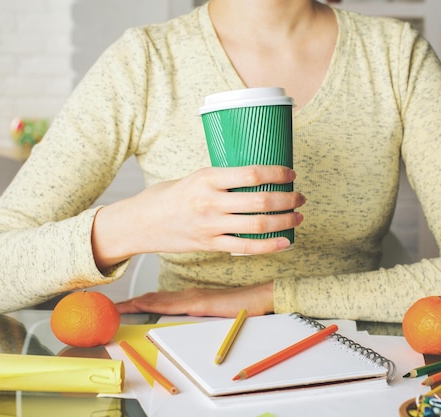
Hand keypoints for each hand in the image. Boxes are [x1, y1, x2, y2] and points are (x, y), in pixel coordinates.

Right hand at [92, 165, 305, 267]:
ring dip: (284, 221)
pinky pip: (246, 247)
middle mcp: (210, 202)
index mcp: (206, 178)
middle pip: (260, 200)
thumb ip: (221, 180)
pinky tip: (285, 241)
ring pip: (257, 225)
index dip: (277, 173)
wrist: (140, 223)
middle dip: (287, 199)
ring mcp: (210, 226)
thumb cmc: (168, 197)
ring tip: (298, 217)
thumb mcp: (194, 178)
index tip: (291, 173)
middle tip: (300, 196)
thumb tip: (256, 179)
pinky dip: (270, 245)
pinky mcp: (209, 245)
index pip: (251, 173)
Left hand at [116, 281, 273, 316]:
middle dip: (134, 302)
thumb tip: (192, 315)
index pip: (162, 299)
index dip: (143, 301)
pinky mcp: (200, 303)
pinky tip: (141, 304)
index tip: (126, 303)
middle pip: (155, 298)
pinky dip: (152, 304)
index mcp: (194, 297)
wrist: (262, 297)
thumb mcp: (221, 310)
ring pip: (158, 300)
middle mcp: (190, 295)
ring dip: (138, 303)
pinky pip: (170, 305)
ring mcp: (194, 298)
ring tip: (120, 306)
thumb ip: (206, 310)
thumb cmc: (245, 305)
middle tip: (114, 305)